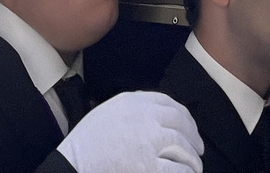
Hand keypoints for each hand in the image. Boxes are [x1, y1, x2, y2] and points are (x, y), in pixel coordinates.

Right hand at [57, 91, 203, 172]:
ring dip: (192, 158)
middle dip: (193, 137)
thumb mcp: (106, 114)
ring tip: (194, 166)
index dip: (183, 117)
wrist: (72, 167)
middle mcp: (145, 118)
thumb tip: (155, 117)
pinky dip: (186, 172)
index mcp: (133, 103)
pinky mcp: (150, 167)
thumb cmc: (85, 146)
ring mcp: (150, 142)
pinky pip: (179, 169)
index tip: (188, 127)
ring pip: (184, 147)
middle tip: (197, 148)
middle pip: (181, 123)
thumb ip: (132, 111)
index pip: (168, 103)